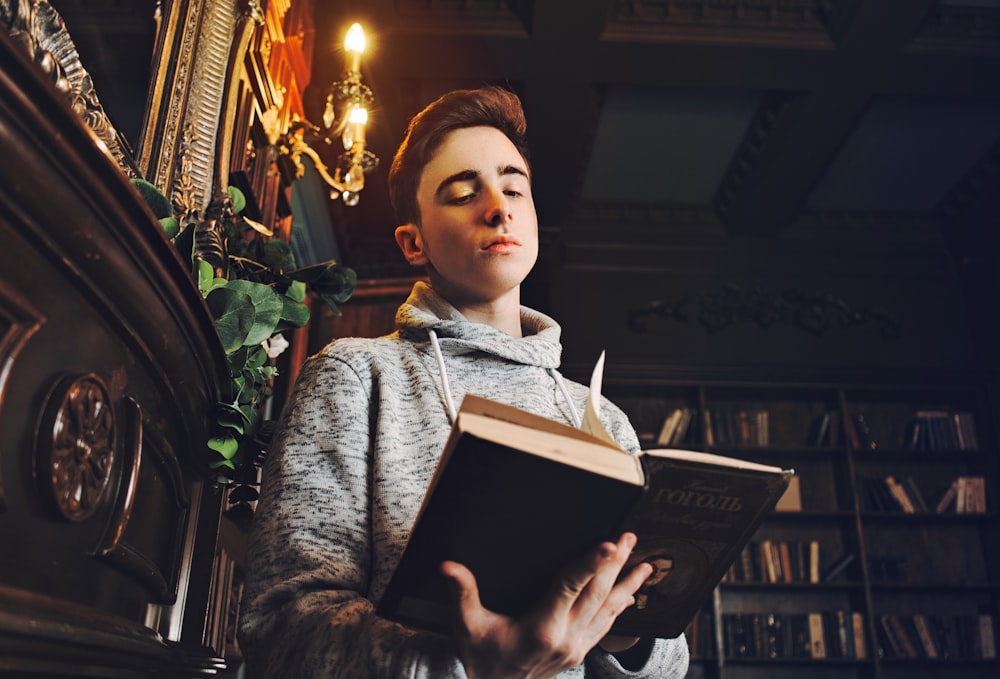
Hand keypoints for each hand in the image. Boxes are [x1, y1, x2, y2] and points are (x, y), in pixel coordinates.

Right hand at [441, 532, 653, 678]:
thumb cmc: (481, 659)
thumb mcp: (467, 628)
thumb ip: (461, 594)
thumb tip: (448, 566)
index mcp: (541, 628)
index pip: (571, 588)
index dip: (590, 565)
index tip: (609, 545)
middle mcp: (565, 638)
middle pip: (597, 594)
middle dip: (615, 564)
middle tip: (628, 537)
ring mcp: (576, 647)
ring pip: (608, 610)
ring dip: (626, 584)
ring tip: (645, 562)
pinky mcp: (580, 653)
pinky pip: (606, 626)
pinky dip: (621, 607)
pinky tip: (631, 593)